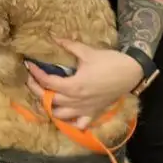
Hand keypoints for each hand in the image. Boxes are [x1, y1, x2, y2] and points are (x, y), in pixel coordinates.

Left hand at [25, 38, 142, 129]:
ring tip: (45, 97)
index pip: (47, 82)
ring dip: (49, 108)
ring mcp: (85, 109)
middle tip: (31, 80)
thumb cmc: (110, 61)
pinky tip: (65, 115)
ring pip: (59, 116)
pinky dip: (70, 123)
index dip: (36, 73)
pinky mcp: (94, 113)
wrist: (132, 72)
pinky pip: (79, 124)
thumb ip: (69, 45)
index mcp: (73, 86)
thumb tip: (54, 37)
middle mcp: (76, 101)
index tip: (29, 65)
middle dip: (36, 90)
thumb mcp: (88, 52)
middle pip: (48, 100)